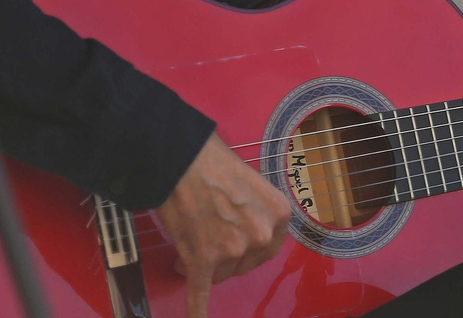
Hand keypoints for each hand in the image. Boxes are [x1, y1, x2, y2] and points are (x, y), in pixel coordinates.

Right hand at [154, 133, 291, 316]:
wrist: (183, 160)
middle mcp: (261, 236)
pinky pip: (200, 293)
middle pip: (242, 263)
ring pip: (219, 274)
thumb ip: (257, 213)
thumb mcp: (255, 185)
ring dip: (205, 265)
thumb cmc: (216, 165)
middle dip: (225, 255)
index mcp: (279, 215)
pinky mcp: (203, 261)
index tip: (234, 243)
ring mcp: (232, 250)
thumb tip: (246, 230)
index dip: (248, 248)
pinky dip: (197, 310)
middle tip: (206, 236)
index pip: (267, 249)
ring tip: (190, 242)